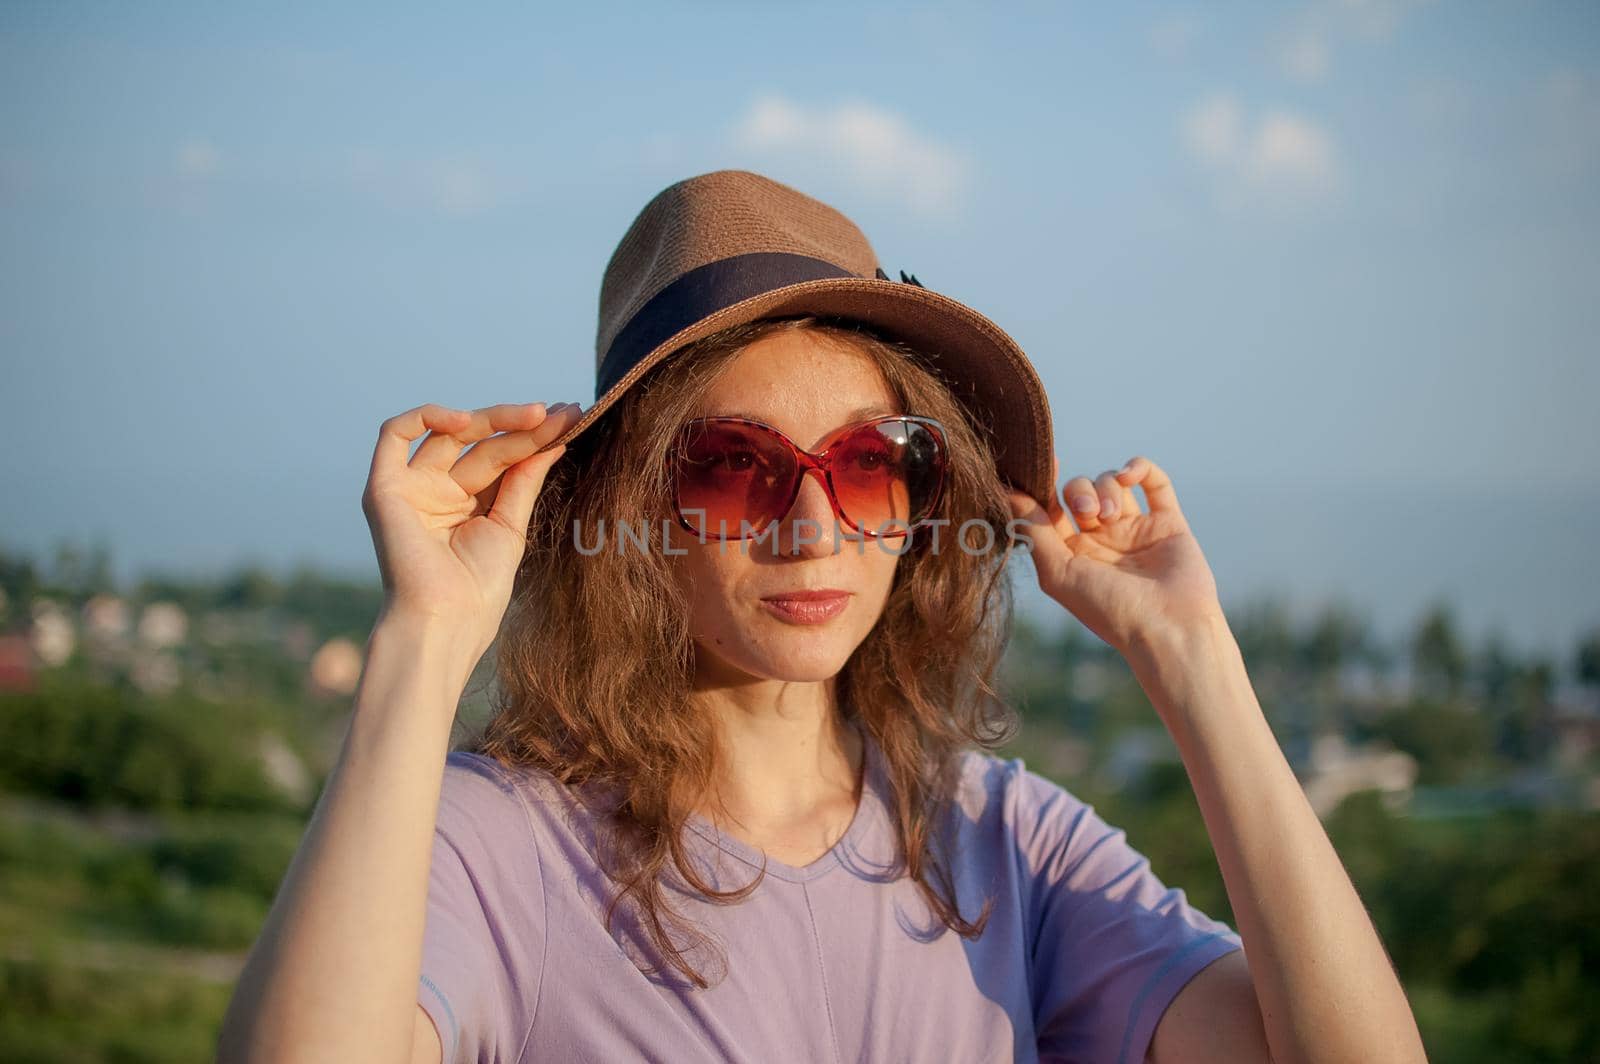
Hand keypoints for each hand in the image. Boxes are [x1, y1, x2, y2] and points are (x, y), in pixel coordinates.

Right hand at [361, 400, 581, 664]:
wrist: (446, 620)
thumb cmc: (478, 590)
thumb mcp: (511, 526)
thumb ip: (524, 480)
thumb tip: (553, 438)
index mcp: (467, 505)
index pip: (501, 458)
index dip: (535, 437)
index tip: (571, 417)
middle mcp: (437, 492)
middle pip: (481, 444)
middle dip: (522, 427)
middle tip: (561, 413)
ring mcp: (411, 488)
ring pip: (448, 434)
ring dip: (492, 418)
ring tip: (533, 415)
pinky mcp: (384, 488)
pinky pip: (394, 435)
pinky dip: (426, 417)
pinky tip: (465, 419)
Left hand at [1007, 454, 1224, 658]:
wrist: (1169, 628)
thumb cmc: (1109, 609)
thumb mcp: (1059, 572)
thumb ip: (1032, 530)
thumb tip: (1003, 491)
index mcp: (1071, 553)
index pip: (1049, 508)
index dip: (1041, 484)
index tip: (1037, 462)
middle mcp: (1100, 540)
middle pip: (1079, 491)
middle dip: (1080, 492)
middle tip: (1088, 514)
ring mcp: (1134, 530)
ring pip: (1112, 484)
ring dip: (1107, 487)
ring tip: (1112, 515)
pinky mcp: (1168, 523)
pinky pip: (1154, 483)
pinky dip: (1140, 469)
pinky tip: (1130, 474)